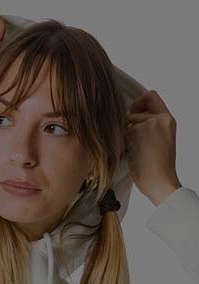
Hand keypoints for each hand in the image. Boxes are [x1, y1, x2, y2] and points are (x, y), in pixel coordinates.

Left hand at [125, 89, 181, 205]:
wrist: (159, 180)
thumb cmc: (157, 166)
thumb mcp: (160, 139)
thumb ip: (150, 125)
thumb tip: (130, 115)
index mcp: (168, 119)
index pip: (151, 96)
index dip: (139, 101)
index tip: (133, 111)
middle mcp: (159, 118)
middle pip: (134, 108)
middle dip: (128, 121)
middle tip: (131, 137)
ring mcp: (147, 124)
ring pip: (126, 121)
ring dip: (126, 134)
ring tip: (136, 150)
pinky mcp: (135, 132)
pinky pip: (121, 133)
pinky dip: (123, 142)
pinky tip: (132, 153)